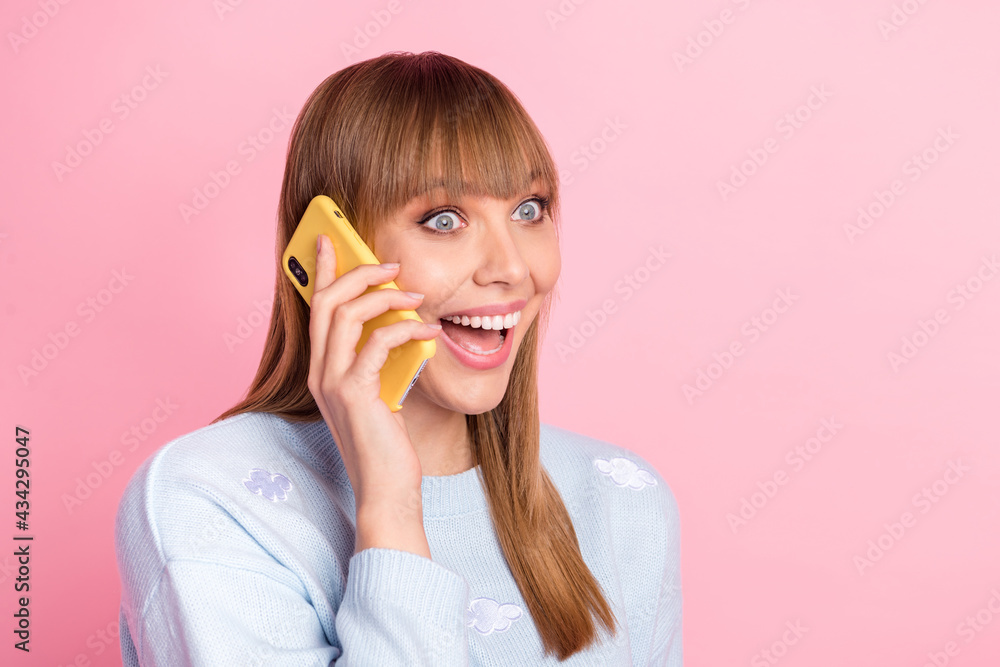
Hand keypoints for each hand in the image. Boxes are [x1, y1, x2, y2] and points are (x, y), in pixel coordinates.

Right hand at [306, 234, 440, 555]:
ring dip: (386, 296)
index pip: (316, 308)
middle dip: (358, 272)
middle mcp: (320, 372)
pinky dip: (407, 328)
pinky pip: (377, 342)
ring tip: (419, 296)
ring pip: (346, 314)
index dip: (322, 270)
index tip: (330, 239)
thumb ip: (379, 362)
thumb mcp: (381, 394)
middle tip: (392, 263)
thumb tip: (402, 326)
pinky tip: (432, 331)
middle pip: (326, 300)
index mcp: (323, 370)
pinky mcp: (355, 393)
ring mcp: (333, 382)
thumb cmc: (388, 446)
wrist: (387, 491)